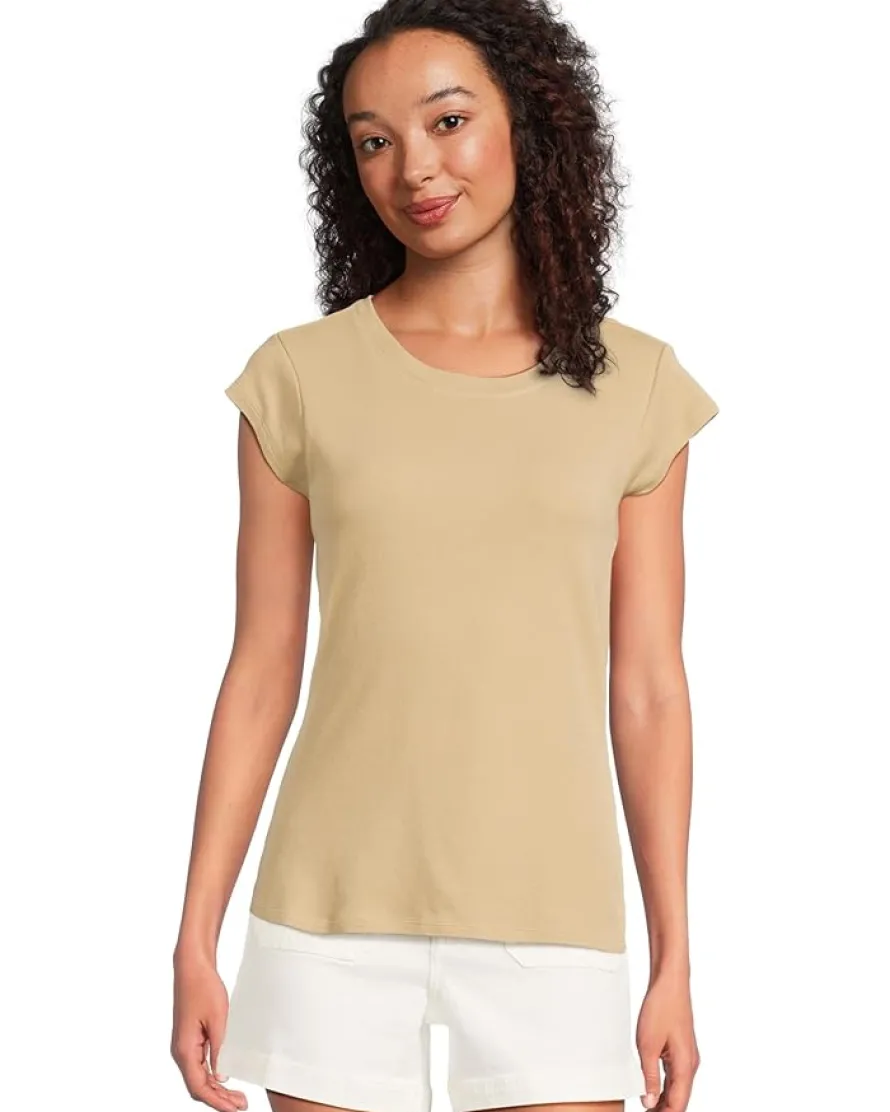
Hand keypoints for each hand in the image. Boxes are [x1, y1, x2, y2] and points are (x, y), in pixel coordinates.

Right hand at [171, 950, 247, 1110]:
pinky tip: (227, 1077)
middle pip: (198, 1086)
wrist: (192, 966)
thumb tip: (222, 1075)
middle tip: (241, 1104)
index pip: (199, 1087)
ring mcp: (184, 1045)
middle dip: (219, 1099)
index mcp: (184, 1049)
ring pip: (199, 1077)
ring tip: (237, 1096)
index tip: (234, 1108)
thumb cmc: (204, 988)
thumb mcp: (219, 1020)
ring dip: (217, 1088)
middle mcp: (181, 1051)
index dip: (217, 1101)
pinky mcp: (190, 1039)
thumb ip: (220, 1049)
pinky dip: (213, 1075)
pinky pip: (200, 1065)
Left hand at [635, 968, 699, 1110]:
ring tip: (647, 1108)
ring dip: (664, 1100)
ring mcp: (687, 1057)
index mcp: (685, 1066)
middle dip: (664, 1110)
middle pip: (679, 1099)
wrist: (670, 982)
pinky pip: (675, 1076)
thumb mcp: (647, 1045)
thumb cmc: (661, 1008)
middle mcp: (690, 1064)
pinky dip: (665, 1087)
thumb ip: (649, 1076)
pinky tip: (653, 1090)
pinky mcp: (681, 1050)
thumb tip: (649, 1102)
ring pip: (677, 1088)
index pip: (677, 1104)